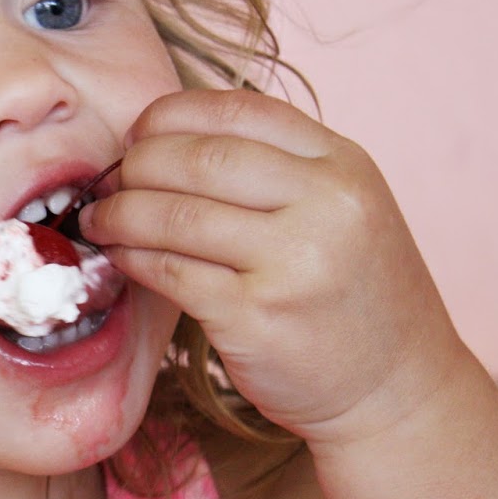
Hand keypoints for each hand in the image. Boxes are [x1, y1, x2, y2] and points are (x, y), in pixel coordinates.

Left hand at [80, 90, 469, 445]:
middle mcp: (327, 204)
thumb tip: (163, 141)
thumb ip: (275, 169)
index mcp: (343, 164)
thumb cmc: (352, 294)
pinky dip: (132, 258)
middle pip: (199, 157)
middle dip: (137, 163)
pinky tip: (119, 256)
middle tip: (110, 179)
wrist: (398, 388)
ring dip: (120, 212)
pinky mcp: (257, 316)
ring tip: (100, 218)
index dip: (170, 115)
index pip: (237, 110)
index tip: (137, 133)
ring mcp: (294, 261)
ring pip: (175, 214)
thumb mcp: (341, 208)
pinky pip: (171, 271)